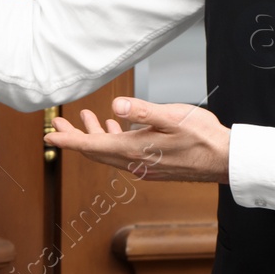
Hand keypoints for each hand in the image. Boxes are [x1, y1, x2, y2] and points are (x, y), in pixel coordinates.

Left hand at [44, 96, 230, 182]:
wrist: (225, 160)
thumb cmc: (203, 137)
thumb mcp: (173, 117)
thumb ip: (143, 111)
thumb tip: (116, 107)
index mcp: (134, 150)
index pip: (92, 147)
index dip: (68, 140)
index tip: (49, 135)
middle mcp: (134, 163)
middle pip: (95, 151)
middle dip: (74, 137)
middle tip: (57, 124)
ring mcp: (143, 166)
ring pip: (108, 153)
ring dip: (93, 137)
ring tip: (82, 119)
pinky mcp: (152, 165)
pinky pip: (122, 154)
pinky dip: (112, 140)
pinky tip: (114, 128)